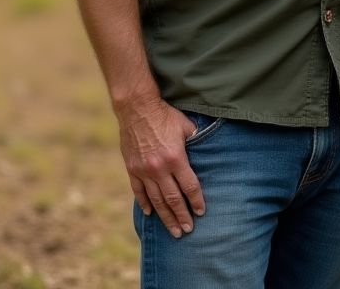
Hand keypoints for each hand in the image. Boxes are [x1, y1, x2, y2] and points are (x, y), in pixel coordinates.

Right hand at [115, 94, 205, 237]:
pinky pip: (138, 191)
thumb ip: (196, 139)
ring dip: (165, 216)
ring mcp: (144, 171)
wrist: (137, 108)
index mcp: (176, 158)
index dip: (196, 200)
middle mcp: (159, 168)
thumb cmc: (165, 115)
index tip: (201, 212)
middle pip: (173, 198)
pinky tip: (150, 213)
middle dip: (182, 216)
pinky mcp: (132, 169)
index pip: (189, 186)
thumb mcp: (185, 125)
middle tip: (187, 230)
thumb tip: (207, 147)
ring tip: (173, 230)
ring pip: (156, 200)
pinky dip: (144, 203)